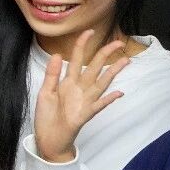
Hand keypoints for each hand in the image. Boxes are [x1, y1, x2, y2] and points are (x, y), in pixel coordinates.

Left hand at [33, 30, 128, 162]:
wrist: (48, 138)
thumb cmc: (47, 116)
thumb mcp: (45, 92)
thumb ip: (52, 74)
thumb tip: (58, 54)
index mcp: (67, 82)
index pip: (77, 59)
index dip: (82, 45)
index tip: (89, 32)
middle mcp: (79, 89)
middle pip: (94, 68)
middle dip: (105, 55)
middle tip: (118, 43)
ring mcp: (84, 101)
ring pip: (101, 83)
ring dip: (113, 73)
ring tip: (125, 61)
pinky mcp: (85, 114)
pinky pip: (99, 105)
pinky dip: (108, 99)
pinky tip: (118, 93)